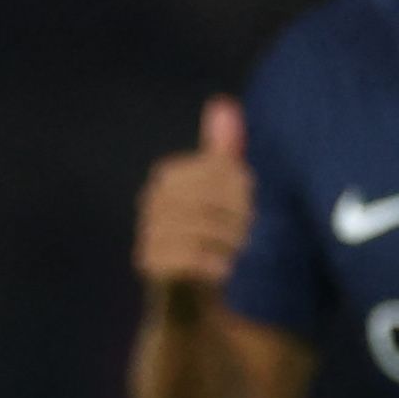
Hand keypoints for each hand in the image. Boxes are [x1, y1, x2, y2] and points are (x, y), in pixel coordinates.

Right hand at [137, 96, 254, 307]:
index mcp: (168, 178)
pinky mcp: (150, 266)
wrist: (189, 294)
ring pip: (198, 226)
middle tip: (247, 232)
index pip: (213, 170)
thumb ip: (222, 151)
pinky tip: (224, 267)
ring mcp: (148, 234)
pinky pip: (186, 257)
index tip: (250, 203)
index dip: (238, 187)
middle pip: (207, 196)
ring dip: (227, 240)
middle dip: (236, 214)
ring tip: (236, 250)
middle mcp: (151, 203)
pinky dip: (212, 262)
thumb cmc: (210, 234)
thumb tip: (222, 103)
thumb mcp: (221, 191)